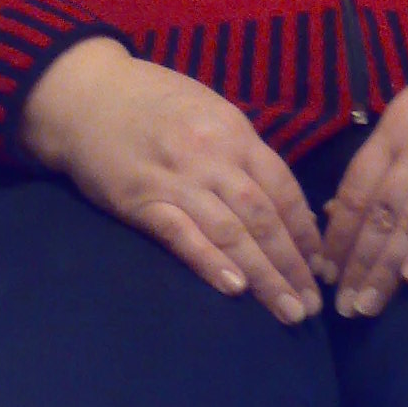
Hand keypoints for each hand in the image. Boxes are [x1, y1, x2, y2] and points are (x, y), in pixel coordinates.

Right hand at [19, 37, 324, 324]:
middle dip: (292, 265)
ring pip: (231, 233)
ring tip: (287, 311)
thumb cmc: (151, 100)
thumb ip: (240, 150)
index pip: (283, 188)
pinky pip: (182, 236)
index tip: (320, 266)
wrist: (86, 95)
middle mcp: (212, 156)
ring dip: (264, 276)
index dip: (305, 232)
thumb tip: (277, 196)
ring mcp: (177, 179)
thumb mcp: (208, 110)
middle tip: (311, 306)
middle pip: (263, 218)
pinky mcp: (141, 201)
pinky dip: (210, 262)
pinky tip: (234, 289)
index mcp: (234, 133)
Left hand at [319, 28, 407, 318]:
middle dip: (357, 262)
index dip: (338, 232)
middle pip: (380, 212)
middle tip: (341, 304)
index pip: (357, 187)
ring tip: (368, 305)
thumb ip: (384, 152)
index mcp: (398, 124)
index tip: (324, 269)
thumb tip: (343, 206)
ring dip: (387, 268)